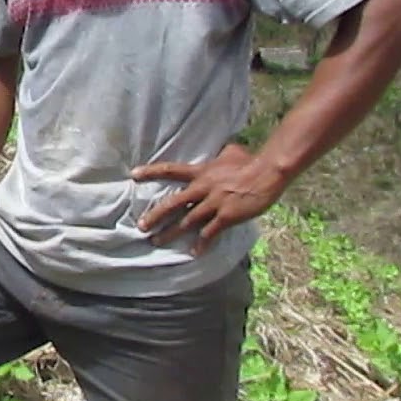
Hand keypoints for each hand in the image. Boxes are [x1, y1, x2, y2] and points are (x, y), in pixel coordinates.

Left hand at [131, 144, 288, 256]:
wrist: (267, 173)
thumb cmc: (250, 161)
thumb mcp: (231, 152)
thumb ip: (220, 153)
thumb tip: (223, 149)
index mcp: (201, 172)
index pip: (171, 170)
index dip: (151, 171)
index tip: (134, 175)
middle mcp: (202, 188)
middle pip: (173, 203)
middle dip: (155, 215)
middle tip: (141, 226)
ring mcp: (214, 203)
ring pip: (187, 221)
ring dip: (170, 233)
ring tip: (156, 242)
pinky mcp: (226, 217)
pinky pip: (210, 233)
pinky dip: (201, 243)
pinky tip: (194, 252)